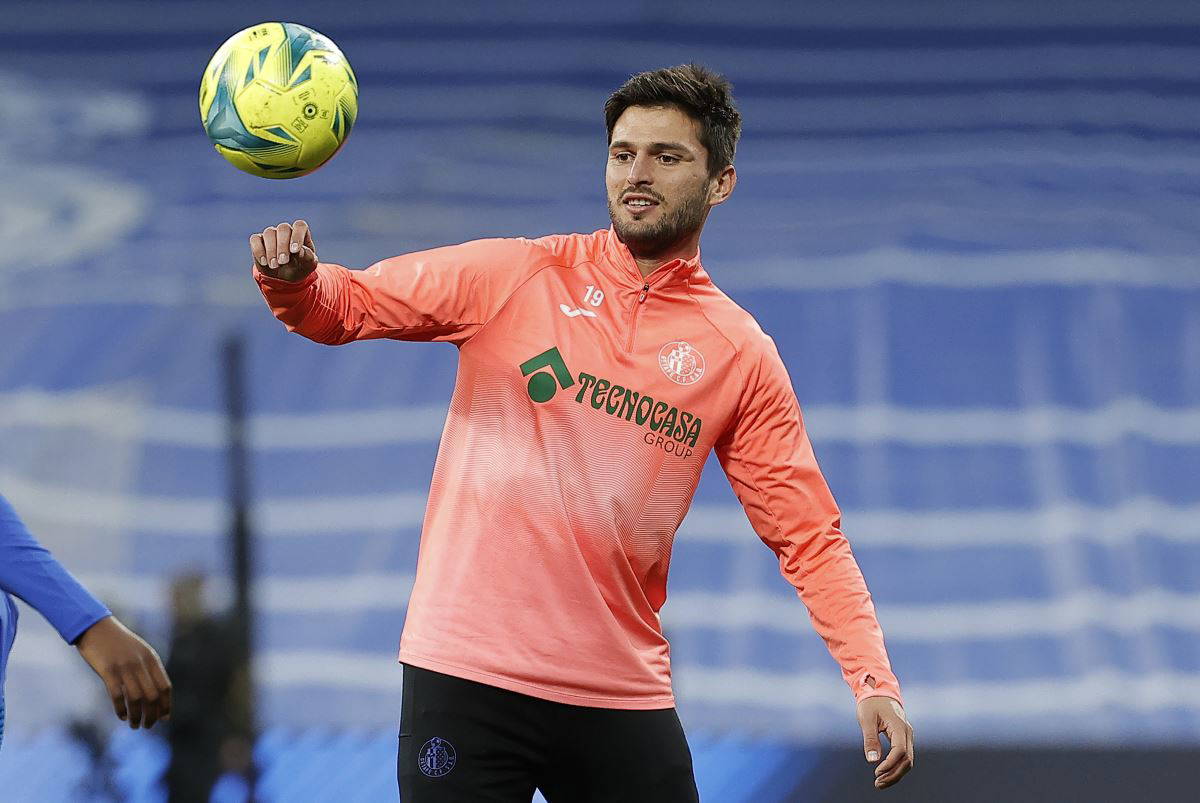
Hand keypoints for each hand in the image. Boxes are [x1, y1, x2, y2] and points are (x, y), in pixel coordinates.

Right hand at [75, 615, 171, 729]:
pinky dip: (121, 709)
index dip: (166, 705)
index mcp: (151, 659)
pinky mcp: (107, 671)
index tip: (164, 719)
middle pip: (152, 696)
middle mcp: (141, 663)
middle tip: (147, 726)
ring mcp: (124, 667)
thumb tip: (155, 694)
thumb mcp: (139, 652)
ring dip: (137, 716)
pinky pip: (117, 695)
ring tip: (135, 725)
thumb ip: (148, 669)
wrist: (95, 627)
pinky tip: (122, 716)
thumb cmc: (117, 643)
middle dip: (152, 715)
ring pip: (136, 699)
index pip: (165, 687)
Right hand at [250, 219, 317, 281]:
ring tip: (274, 265)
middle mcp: (286, 231)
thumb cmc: (300, 267)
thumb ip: (307, 256)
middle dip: (283, 246)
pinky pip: (255, 239)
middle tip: (283, 262)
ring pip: (269, 232)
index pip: (300, 226)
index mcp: (300, 233)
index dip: (297, 236)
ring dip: (271, 250)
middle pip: (283, 228)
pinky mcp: (258, 241)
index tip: (295, 251)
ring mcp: (271, 234)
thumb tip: (300, 251)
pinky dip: (258, 250)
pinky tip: (264, 262)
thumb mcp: (308, 264)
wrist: (285, 277)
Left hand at [857, 696, 913, 788]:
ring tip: (880, 783)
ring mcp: (907, 736)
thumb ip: (870, 739)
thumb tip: (872, 760)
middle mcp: (907, 732)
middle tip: (878, 784)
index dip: (890, 764)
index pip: (900, 751)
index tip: (877, 772)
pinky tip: (885, 774)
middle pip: (907, 760)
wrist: (879, 691)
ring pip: (908, 760)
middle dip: (894, 774)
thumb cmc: (871, 703)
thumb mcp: (866, 719)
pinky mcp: (903, 738)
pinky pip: (904, 756)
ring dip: (896, 773)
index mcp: (899, 726)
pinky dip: (896, 767)